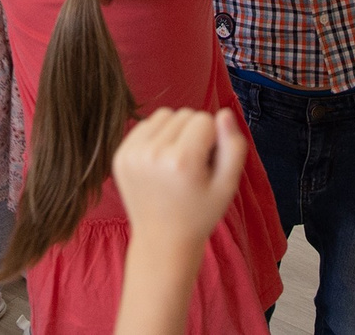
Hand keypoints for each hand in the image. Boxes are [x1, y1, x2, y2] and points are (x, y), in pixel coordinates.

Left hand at [113, 108, 250, 256]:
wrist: (162, 241)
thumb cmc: (200, 213)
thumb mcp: (227, 186)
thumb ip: (234, 147)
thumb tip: (224, 114)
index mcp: (181, 161)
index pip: (205, 119)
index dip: (213, 139)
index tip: (208, 164)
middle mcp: (153, 153)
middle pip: (184, 114)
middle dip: (194, 133)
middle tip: (193, 166)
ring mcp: (132, 154)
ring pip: (164, 115)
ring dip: (175, 131)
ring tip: (177, 161)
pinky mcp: (120, 155)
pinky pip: (145, 125)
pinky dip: (156, 136)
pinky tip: (160, 161)